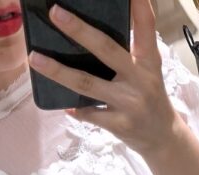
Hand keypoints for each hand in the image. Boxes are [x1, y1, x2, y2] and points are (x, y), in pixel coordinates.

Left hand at [27, 0, 179, 156]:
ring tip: (35, 59)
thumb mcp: (149, 72)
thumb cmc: (151, 98)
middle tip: (56, 13)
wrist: (163, 138)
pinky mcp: (120, 125)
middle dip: (80, 31)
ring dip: (59, 72)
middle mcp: (141, 80)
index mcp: (149, 62)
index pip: (145, 29)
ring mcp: (130, 104)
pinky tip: (64, 105)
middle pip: (107, 51)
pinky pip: (90, 114)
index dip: (139, 7)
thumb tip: (90, 29)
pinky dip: (76, 109)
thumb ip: (132, 51)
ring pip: (88, 84)